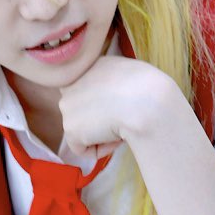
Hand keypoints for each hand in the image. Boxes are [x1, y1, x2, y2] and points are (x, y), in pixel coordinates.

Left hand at [59, 54, 178, 158]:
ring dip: (104, 134)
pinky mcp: (70, 129)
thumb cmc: (147, 86)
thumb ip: (112, 84)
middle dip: (101, 120)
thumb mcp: (127, 74)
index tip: (121, 107)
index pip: (87, 92)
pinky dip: (103, 149)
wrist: (145, 102)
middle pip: (83, 112)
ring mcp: (67, 105)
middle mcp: (71, 83)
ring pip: (85, 130)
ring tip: (122, 125)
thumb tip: (112, 102)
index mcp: (87, 66)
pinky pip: (84, 149)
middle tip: (124, 118)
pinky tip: (116, 137)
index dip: (103, 104)